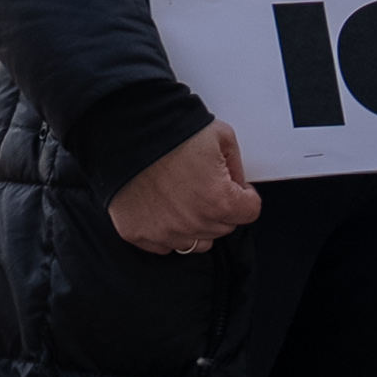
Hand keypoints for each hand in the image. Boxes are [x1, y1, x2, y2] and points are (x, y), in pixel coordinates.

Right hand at [110, 120, 261, 258]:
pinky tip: (162, 207)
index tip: (236, 188)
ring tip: (183, 198)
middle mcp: (193, 223)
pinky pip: (164, 245)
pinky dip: (167, 230)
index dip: (245, 195)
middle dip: (221, 208)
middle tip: (205, 185)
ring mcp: (164, 232)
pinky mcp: (138, 233)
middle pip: (224, 227)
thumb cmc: (170, 131)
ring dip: (196, 224)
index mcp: (219, 200)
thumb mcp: (221, 135)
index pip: (249, 212)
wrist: (126, 131)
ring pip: (196, 242)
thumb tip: (237, 183)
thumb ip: (236, 165)